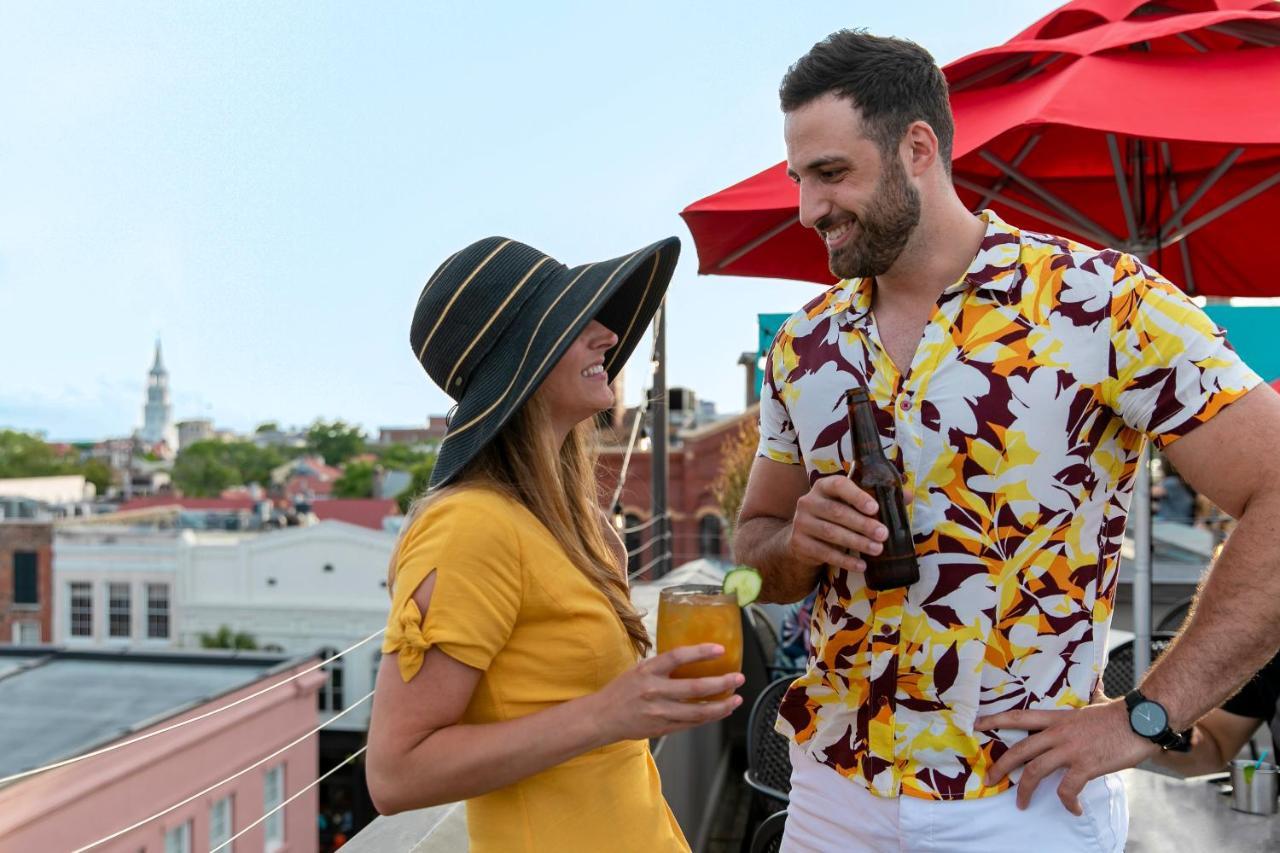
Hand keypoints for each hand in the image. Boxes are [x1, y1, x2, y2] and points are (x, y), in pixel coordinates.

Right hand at [590, 644, 743, 742]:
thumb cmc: (621, 691)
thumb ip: (663, 666)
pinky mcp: (663, 728)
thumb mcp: (639, 669)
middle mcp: (655, 691)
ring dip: (721, 705)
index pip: (678, 657)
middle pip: (695, 687)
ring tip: (736, 699)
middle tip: (738, 678)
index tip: (719, 650)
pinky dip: (708, 718)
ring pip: (698, 711)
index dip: (700, 652)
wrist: (601, 718)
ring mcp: (659, 712)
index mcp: (648, 670)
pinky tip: (720, 712)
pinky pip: (691, 724)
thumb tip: (692, 658)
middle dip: (721, 683)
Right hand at [788, 476, 911, 572]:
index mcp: (824, 486)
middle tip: (884, 534)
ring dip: (857, 542)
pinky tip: (861, 565)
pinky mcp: (799, 543)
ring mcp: (801, 523)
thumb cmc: (835, 516)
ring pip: (831, 533)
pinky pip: (824, 553)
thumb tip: (908, 495)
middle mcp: (808, 501)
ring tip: (877, 549)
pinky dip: (845, 560)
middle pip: (837, 512)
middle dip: (863, 524)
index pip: (838, 485)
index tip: (875, 508)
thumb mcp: (850, 503)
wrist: (803, 538)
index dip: (857, 496)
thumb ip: (876, 497)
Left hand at [975, 700, 1158, 814]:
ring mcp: (1071, 750)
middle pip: (1020, 750)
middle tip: (991, 779)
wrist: (1142, 720)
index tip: (975, 725)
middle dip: (1001, 766)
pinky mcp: (1086, 765)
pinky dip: (1067, 802)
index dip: (994, 720)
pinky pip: (1068, 789)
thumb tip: (1094, 686)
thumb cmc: (1120, 714)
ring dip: (1025, 790)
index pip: (1018, 717)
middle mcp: (1058, 733)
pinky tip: (1073, 808)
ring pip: (1035, 771)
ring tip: (1021, 804)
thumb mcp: (1095, 703)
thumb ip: (1086, 701)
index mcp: (1057, 718)